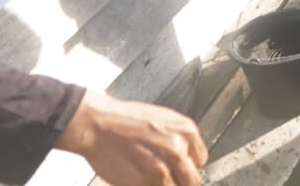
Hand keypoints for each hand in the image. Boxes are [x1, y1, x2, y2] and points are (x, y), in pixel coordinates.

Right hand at [56, 88, 207, 185]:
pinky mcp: (143, 182)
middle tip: (169, 180)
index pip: (201, 161)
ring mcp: (161, 168)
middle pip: (192, 181)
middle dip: (181, 182)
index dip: (189, 168)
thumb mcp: (163, 120)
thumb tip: (186, 158)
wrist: (98, 125)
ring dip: (163, 185)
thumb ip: (178, 139)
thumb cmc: (125, 120)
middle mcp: (178, 150)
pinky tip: (138, 179)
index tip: (181, 172)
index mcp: (186, 132)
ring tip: (148, 178)